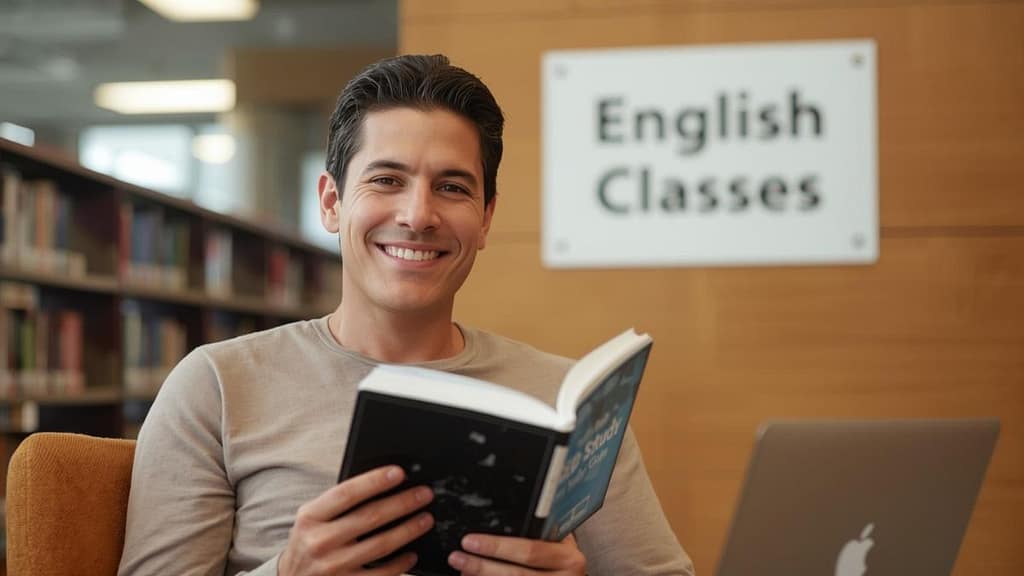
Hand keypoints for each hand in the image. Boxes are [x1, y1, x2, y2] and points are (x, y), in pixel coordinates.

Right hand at [278, 465, 433, 575]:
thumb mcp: (313, 519)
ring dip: (408, 531)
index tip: (399, 473)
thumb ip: (339, 504)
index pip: (346, 493)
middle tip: (424, 494)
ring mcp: (333, 567)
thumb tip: (382, 484)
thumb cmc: (310, 542)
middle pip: (370, 518)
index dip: (374, 481)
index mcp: (310, 518)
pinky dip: (400, 564)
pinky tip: (411, 553)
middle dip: (403, 503)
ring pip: (381, 546)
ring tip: (425, 519)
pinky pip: (381, 574)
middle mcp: (319, 542)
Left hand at [447, 533, 586, 574]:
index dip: (498, 547)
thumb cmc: (563, 561)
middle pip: (516, 574)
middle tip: (457, 556)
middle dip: (481, 565)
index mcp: (568, 558)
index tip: (471, 540)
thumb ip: (539, 533)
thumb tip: (495, 520)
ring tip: (461, 569)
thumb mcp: (559, 543)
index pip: (530, 550)